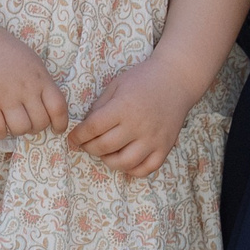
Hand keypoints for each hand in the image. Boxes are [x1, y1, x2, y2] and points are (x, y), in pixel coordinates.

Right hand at [0, 24, 67, 140]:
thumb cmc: (2, 50)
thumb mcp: (31, 61)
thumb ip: (41, 82)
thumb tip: (48, 106)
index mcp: (40, 78)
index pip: (58, 107)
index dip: (60, 123)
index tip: (56, 129)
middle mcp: (25, 88)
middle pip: (40, 122)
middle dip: (36, 128)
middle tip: (28, 122)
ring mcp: (5, 96)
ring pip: (21, 128)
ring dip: (19, 131)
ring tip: (12, 122)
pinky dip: (0, 133)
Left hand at [67, 54, 201, 177]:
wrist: (176, 80)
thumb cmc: (143, 79)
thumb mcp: (116, 85)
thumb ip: (100, 106)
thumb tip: (86, 127)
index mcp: (123, 107)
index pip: (92, 128)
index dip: (78, 136)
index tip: (73, 137)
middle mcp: (138, 125)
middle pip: (104, 147)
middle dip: (89, 148)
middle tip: (86, 144)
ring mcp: (153, 139)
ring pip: (124, 162)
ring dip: (108, 161)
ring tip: (105, 153)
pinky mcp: (165, 147)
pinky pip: (146, 169)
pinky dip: (132, 170)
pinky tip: (125, 160)